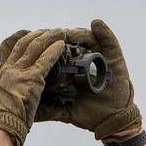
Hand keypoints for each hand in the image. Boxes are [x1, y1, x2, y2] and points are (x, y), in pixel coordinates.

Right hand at [0, 28, 65, 145]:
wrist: (3, 123)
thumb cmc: (4, 115)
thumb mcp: (2, 96)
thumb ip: (10, 87)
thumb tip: (16, 89)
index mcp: (3, 71)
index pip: (10, 46)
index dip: (21, 37)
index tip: (30, 33)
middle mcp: (11, 68)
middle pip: (25, 43)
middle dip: (39, 34)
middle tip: (50, 31)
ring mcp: (21, 72)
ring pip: (36, 47)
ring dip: (49, 38)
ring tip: (59, 33)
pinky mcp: (33, 79)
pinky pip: (45, 60)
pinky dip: (54, 51)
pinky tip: (61, 45)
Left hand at [36, 19, 141, 140]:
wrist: (111, 120)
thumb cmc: (89, 112)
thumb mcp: (65, 109)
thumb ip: (48, 110)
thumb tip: (30, 114)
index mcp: (71, 69)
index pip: (57, 52)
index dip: (47, 45)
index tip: (35, 42)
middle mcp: (84, 60)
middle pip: (70, 42)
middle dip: (59, 37)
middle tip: (51, 34)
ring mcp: (100, 57)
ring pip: (86, 38)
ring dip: (76, 33)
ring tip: (68, 33)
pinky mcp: (115, 58)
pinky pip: (109, 41)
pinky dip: (104, 32)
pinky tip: (96, 24)